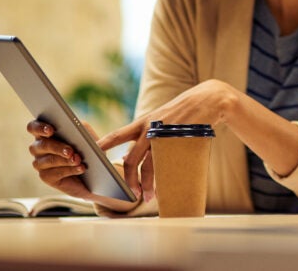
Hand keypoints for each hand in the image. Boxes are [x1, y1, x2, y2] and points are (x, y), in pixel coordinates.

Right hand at [26, 120, 137, 211]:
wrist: (100, 174)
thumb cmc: (92, 150)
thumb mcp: (89, 137)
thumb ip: (81, 130)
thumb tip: (77, 124)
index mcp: (47, 134)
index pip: (34, 127)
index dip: (39, 126)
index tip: (52, 127)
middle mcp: (40, 150)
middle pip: (38, 146)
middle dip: (55, 147)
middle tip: (72, 149)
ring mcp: (42, 165)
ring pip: (44, 161)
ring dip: (62, 160)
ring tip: (78, 159)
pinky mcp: (48, 179)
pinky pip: (52, 174)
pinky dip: (66, 170)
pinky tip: (80, 168)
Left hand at [98, 79, 236, 202]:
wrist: (208, 99)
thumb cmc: (184, 111)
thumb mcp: (162, 118)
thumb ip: (146, 135)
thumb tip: (128, 156)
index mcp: (143, 122)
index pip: (116, 135)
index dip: (101, 146)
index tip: (89, 156)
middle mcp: (149, 128)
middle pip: (132, 159)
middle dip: (128, 179)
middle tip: (128, 193)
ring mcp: (163, 135)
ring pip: (148, 165)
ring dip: (145, 184)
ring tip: (147, 197)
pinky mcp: (176, 141)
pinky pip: (165, 165)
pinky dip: (160, 179)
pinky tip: (160, 188)